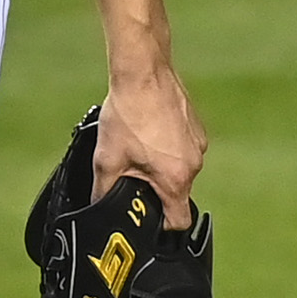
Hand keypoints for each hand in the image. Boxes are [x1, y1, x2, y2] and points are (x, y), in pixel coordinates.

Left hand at [92, 71, 207, 229]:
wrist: (142, 72)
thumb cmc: (128, 112)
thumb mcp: (106, 159)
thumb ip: (103, 191)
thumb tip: (99, 208)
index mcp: (175, 179)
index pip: (178, 222)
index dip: (160, 225)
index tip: (146, 216)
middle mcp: (194, 163)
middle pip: (177, 193)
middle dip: (155, 187)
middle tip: (133, 171)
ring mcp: (198, 143)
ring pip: (179, 168)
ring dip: (161, 164)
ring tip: (139, 144)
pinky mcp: (196, 125)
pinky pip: (183, 147)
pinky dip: (168, 145)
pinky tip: (149, 129)